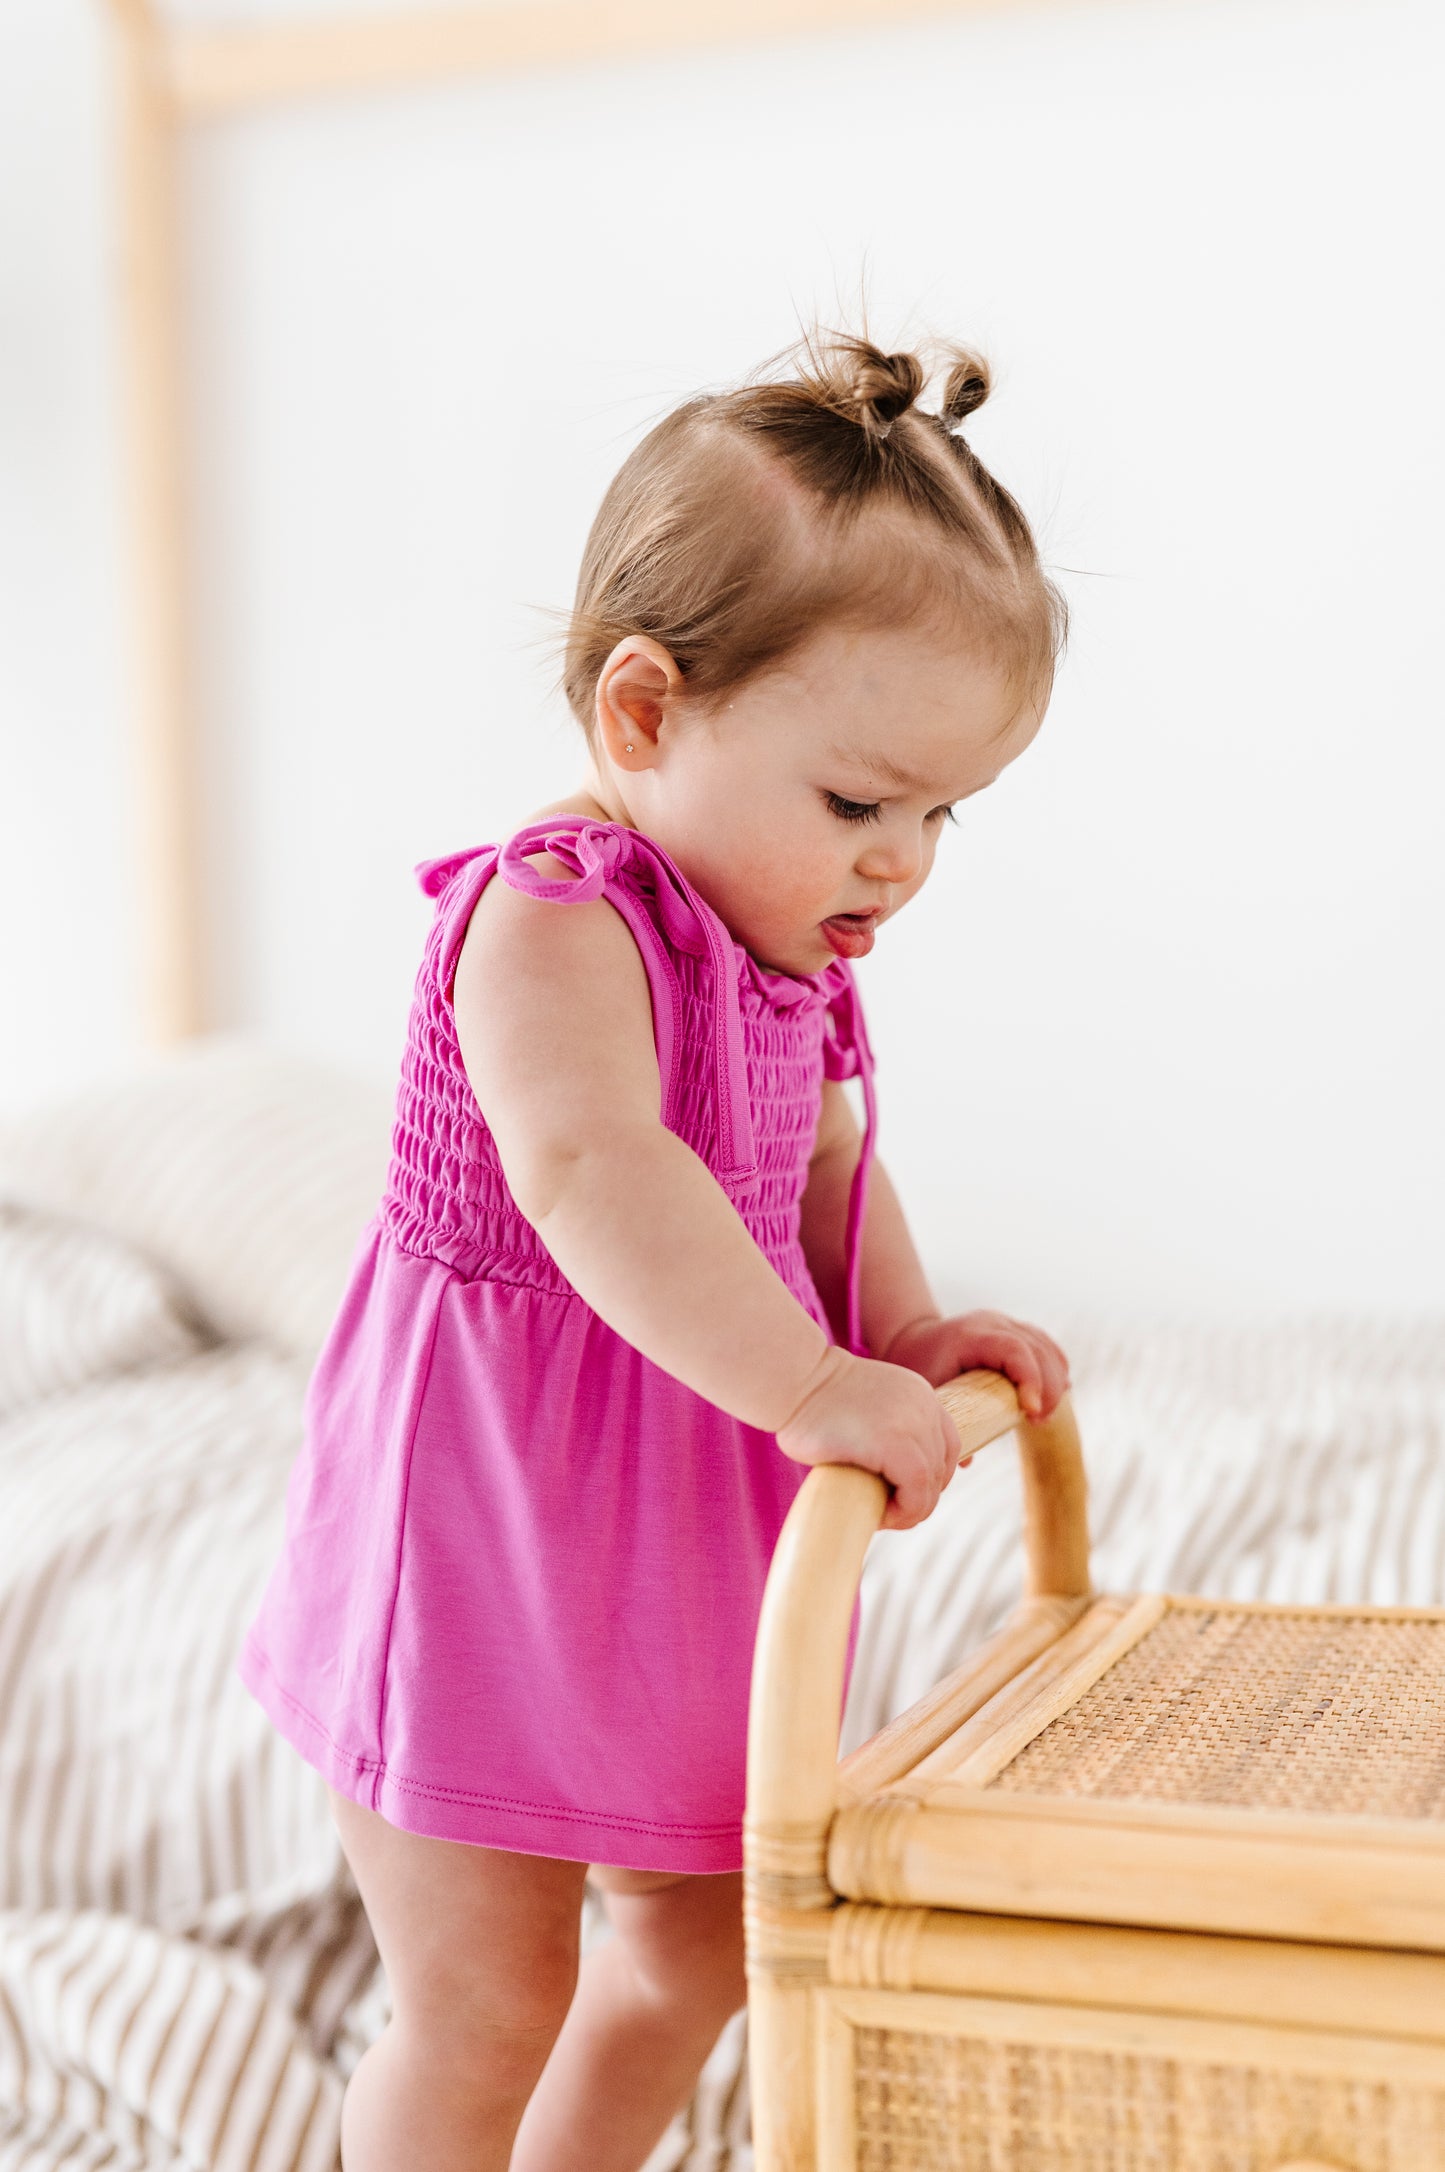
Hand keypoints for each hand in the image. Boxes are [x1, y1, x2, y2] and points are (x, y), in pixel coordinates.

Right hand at [775, 1347, 962, 1531]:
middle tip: (887, 1511)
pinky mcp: (896, 1446)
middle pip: (941, 1467)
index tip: (903, 1491)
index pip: (947, 1444)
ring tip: (882, 1515)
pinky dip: (903, 1512)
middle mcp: (925, 1406)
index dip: (932, 1476)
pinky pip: (916, 1493)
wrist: (793, 1380)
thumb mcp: (867, 1406)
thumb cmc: (812, 1400)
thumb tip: (891, 1474)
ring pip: (930, 1485)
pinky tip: (879, 1516)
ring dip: (910, 1510)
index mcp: (919, 1393)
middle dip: (918, 1497)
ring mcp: (914, 1425)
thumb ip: (888, 1428)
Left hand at [883, 1310, 1071, 1420]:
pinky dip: (1056, 1370)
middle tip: (1039, 1422)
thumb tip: (965, 1462)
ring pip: (1046, 1347)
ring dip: (1055, 1382)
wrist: (915, 1338)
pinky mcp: (1016, 1330)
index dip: (1030, 1378)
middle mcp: (992, 1323)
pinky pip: (1047, 1347)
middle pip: (1037, 1349)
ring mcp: (1007, 1324)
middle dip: (1047, 1388)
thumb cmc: (920, 1367)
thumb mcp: (927, 1391)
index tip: (1031, 1412)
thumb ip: (946, 1424)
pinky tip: (1055, 1394)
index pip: (1013, 1349)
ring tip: (1042, 1416)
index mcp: (970, 1336)